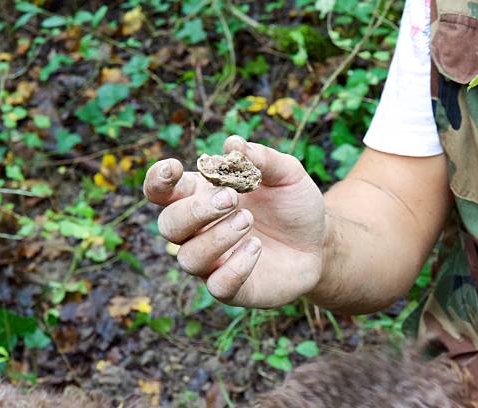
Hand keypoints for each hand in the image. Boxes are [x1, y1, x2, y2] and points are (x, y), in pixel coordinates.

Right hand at [143, 136, 325, 307]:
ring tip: (248, 221)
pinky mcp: (234, 289)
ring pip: (188, 257)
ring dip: (216, 237)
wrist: (320, 243)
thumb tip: (233, 143)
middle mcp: (201, 232)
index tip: (174, 168)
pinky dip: (235, 267)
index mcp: (203, 198)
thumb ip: (261, 158)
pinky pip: (218, 286)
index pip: (161, 192)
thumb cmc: (294, 205)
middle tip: (231, 198)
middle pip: (168, 225)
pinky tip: (257, 248)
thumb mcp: (287, 174)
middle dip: (195, 211)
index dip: (157, 180)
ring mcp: (214, 262)